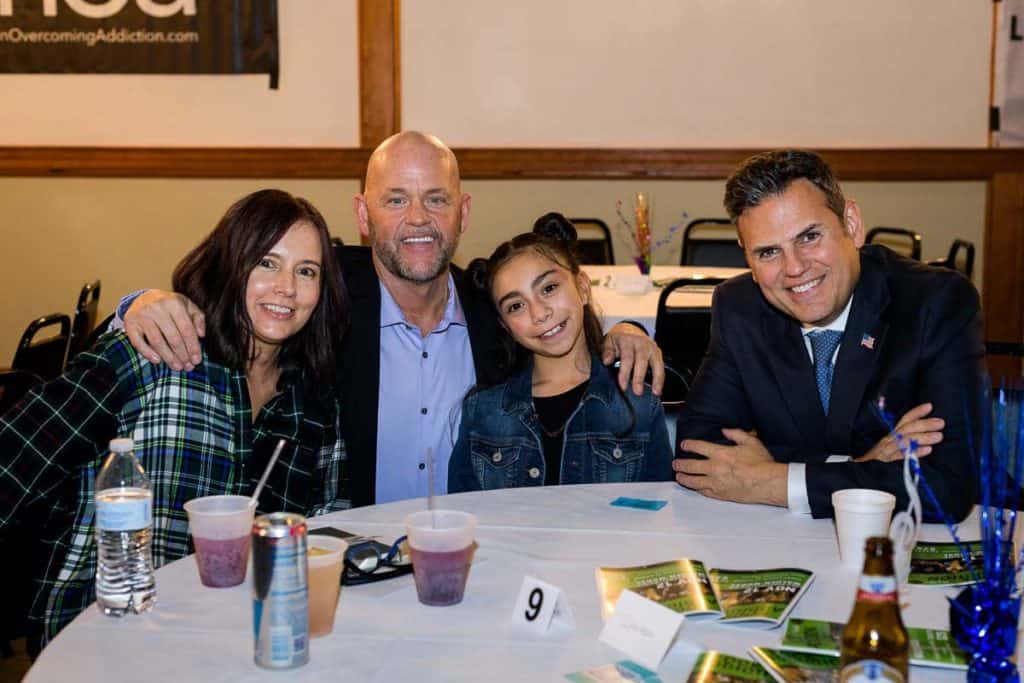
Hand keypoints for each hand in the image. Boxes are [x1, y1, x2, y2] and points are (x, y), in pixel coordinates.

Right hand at [124, 290, 205, 370]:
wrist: (144, 296)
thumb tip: (201, 335)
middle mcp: (157, 308)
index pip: (187, 330)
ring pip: (157, 342)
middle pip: (173, 338)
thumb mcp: (187, 305)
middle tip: (188, 367)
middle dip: (182, 355)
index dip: (193, 347)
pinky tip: (158, 361)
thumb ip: (198, 318)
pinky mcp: (130, 322)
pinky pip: (138, 342)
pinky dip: (147, 353)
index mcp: (174, 303)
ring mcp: (142, 315)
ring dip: (168, 358)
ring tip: (177, 367)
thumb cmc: (170, 304)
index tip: (197, 360)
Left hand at [602, 322, 664, 395]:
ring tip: (655, 392)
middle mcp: (641, 343)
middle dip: (640, 377)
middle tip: (637, 392)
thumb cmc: (618, 340)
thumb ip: (607, 351)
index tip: (623, 386)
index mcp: (627, 340)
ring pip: (656, 363)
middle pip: (642, 360)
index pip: (627, 357)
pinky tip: (659, 389)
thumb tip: (606, 361)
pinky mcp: (658, 352)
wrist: (629, 330)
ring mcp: (651, 347)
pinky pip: (661, 366)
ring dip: (656, 378)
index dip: (625, 372)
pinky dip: (661, 378)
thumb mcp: (608, 342)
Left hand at [673, 429, 787, 505]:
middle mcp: (715, 468)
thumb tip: (725, 430)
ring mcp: (716, 483)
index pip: (698, 447)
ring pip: (693, 481)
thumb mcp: (751, 441)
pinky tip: (693, 487)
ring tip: (679, 476)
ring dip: (684, 478)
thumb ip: (736, 433)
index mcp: (721, 453)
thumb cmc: (761, 462)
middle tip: (675, 463)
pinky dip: (696, 489)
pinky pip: (703, 492)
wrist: (768, 483)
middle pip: (691, 466)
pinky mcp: (720, 494)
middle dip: (680, 464)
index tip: (683, 445)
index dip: (688, 445)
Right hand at [856, 402, 943, 462]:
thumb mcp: (888, 448)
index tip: (929, 406)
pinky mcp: (885, 463)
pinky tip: (927, 450)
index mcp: (890, 435)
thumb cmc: (876, 461)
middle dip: (924, 424)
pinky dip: (915, 452)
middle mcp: (887, 441)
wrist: (858, 474)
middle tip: (940, 423)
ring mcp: (886, 451)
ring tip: (938, 436)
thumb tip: (923, 435)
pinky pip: (901, 456)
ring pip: (904, 440)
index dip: (916, 413)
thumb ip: (902, 441)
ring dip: (922, 437)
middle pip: (906, 428)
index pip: (904, 420)